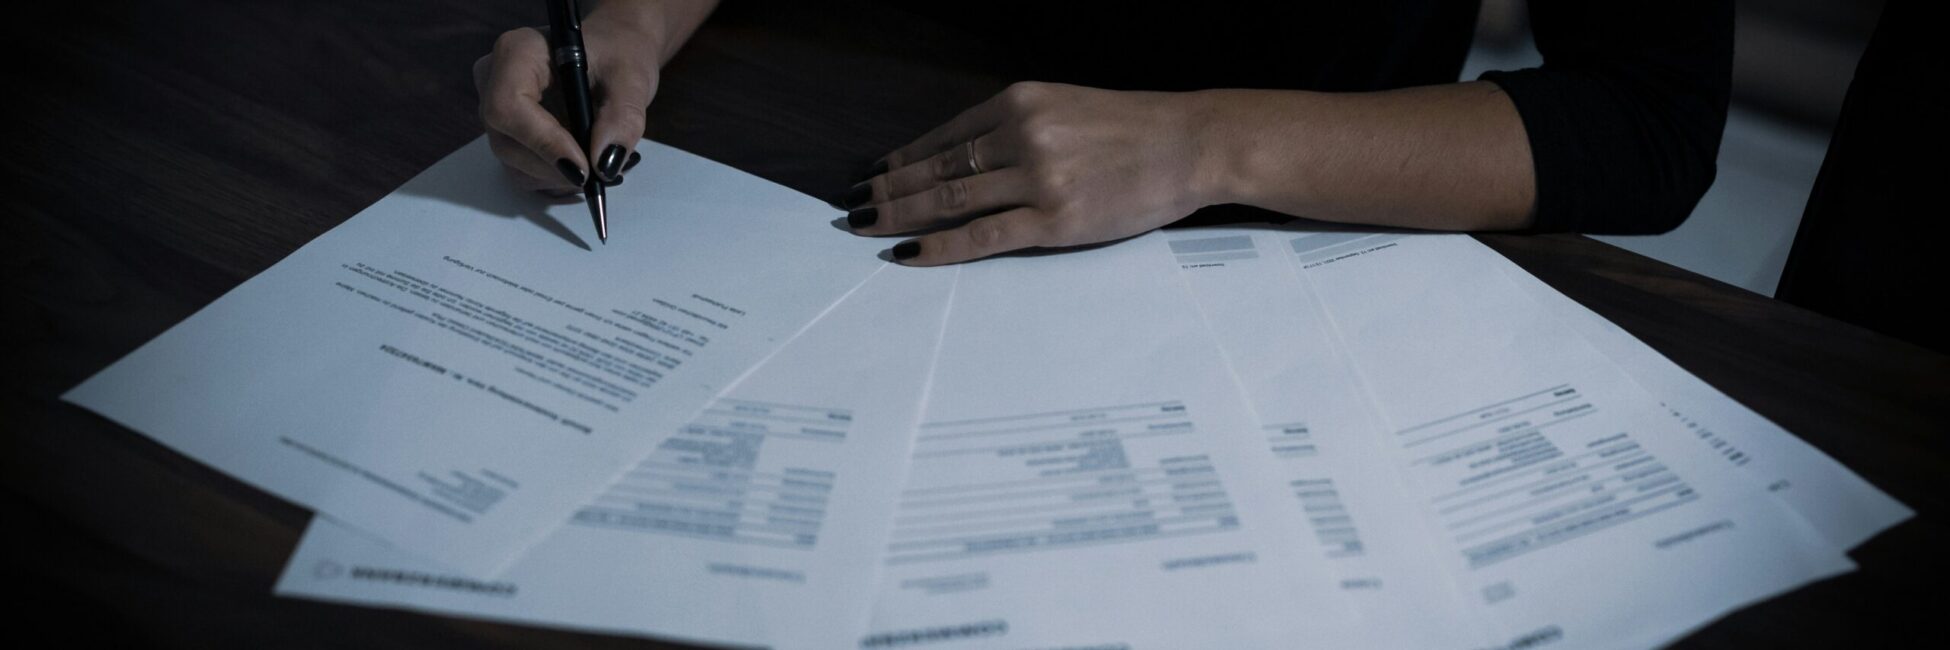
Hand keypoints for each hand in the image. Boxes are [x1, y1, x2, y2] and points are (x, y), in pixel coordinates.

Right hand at [474, 9, 663, 193]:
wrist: (613, 56)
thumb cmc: (618, 55)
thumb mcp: (631, 79)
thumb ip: (623, 118)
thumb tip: (604, 165)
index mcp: (517, 52)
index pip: (508, 106)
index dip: (543, 142)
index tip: (584, 168)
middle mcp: (494, 81)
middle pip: (507, 143)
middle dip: (557, 167)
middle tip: (604, 171)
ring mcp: (495, 112)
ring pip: (514, 165)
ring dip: (561, 177)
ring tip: (602, 164)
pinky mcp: (507, 136)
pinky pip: (523, 172)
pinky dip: (558, 179)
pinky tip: (586, 164)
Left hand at [842, 82, 1220, 264]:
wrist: (1190, 145)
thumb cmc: (1131, 130)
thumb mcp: (1064, 108)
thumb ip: (1015, 129)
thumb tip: (960, 161)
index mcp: (1018, 102)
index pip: (943, 137)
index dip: (900, 160)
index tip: (871, 176)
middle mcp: (1021, 134)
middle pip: (935, 169)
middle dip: (887, 191)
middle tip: (851, 209)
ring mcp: (1037, 178)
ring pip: (949, 201)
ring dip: (900, 216)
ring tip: (867, 229)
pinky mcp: (1054, 220)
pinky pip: (981, 236)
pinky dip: (938, 247)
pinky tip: (909, 253)